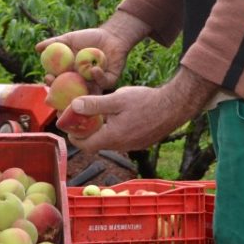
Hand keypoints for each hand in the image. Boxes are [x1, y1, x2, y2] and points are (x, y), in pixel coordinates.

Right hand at [35, 28, 129, 91]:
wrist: (111, 35)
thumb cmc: (89, 38)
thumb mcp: (69, 39)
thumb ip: (53, 43)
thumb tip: (36, 48)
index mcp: (71, 74)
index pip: (59, 82)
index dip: (52, 82)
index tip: (48, 77)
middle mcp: (82, 82)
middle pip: (71, 92)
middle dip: (64, 92)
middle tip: (61, 85)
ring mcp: (95, 83)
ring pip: (88, 92)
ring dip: (82, 88)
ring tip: (77, 78)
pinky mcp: (109, 81)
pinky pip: (103, 83)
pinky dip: (97, 77)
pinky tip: (94, 69)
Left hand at [63, 69, 215, 152]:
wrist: (175, 106)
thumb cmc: (146, 101)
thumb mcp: (117, 98)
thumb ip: (94, 104)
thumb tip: (73, 106)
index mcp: (113, 137)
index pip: (86, 145)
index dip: (74, 137)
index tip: (69, 127)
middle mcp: (121, 146)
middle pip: (97, 143)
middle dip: (87, 132)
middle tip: (81, 118)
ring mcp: (132, 145)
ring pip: (110, 141)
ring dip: (101, 130)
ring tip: (97, 114)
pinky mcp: (141, 142)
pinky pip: (121, 139)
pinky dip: (114, 130)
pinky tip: (117, 116)